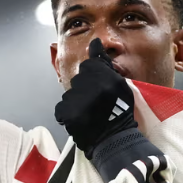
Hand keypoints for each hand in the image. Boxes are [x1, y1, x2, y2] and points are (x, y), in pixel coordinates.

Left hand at [55, 39, 137, 156]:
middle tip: (96, 103)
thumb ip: (104, 63)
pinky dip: (68, 114)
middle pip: (79, 80)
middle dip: (85, 89)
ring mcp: (75, 99)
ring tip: (89, 114)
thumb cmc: (121, 111)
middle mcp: (88, 84)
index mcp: (103, 75)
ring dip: (77, 102)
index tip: (100, 89)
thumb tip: (93, 41)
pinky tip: (80, 120)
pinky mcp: (65, 113)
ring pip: (70, 94)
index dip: (94, 78)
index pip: (88, 66)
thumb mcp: (120, 84)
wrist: (114, 140)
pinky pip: (62, 108)